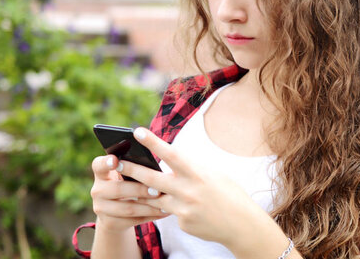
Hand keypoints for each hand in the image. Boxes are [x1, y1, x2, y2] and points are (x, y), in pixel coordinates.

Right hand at [90, 154, 167, 231]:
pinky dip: (150, 216)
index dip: (106, 162)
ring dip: (148, 206)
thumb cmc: (126, 182)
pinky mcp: (109, 223)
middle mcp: (97, 190)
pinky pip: (133, 220)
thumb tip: (155, 168)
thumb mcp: (125, 173)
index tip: (115, 160)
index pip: (99, 165)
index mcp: (101, 172)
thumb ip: (134, 167)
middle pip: (117, 189)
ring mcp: (101, 208)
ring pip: (127, 208)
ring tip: (165, 204)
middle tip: (157, 190)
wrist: (115, 210)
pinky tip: (163, 212)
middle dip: (139, 190)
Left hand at [117, 128, 264, 246]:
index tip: (136, 132)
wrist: (242, 226)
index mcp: (197, 174)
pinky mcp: (182, 223)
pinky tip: (180, 206)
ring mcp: (184, 209)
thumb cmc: (229, 194)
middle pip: (152, 179)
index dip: (153, 142)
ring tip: (127, 183)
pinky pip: (169, 212)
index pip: (171, 154)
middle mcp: (188, 191)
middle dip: (132, 170)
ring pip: (155, 198)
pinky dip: (171, 207)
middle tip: (117, 163)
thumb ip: (191, 168)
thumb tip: (171, 161)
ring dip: (142, 191)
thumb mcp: (213, 174)